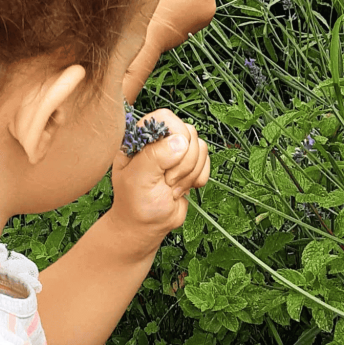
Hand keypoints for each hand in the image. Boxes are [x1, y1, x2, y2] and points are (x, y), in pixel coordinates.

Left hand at [109, 109, 209, 252]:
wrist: (147, 226)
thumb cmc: (136, 204)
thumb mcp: (138, 180)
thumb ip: (155, 157)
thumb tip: (181, 141)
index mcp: (140, 137)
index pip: (166, 118)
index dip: (174, 139)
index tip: (166, 164)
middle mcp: (159, 140)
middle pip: (188, 133)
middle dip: (181, 164)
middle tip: (165, 180)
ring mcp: (176, 152)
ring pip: (200, 147)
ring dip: (189, 173)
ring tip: (170, 187)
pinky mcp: (190, 164)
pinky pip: (207, 161)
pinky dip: (198, 178)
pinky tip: (181, 189)